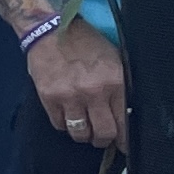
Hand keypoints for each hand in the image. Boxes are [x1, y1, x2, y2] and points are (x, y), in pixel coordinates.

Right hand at [28, 17, 125, 148]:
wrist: (49, 29)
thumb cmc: (85, 43)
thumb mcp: (113, 60)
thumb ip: (120, 87)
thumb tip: (125, 115)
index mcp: (115, 82)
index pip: (124, 123)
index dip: (124, 139)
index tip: (122, 144)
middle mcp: (93, 92)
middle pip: (103, 133)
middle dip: (103, 139)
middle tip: (102, 136)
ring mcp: (69, 96)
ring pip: (80, 133)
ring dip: (83, 134)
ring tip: (84, 126)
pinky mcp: (49, 97)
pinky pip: (59, 124)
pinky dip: (64, 123)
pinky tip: (67, 113)